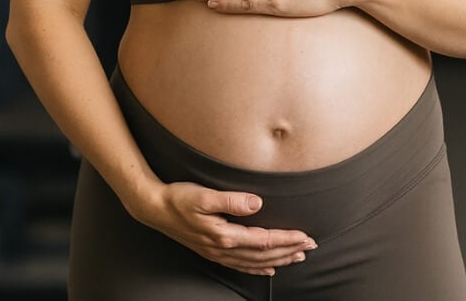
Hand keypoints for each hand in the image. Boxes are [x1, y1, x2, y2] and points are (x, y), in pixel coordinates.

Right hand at [140, 181, 315, 275]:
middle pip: (263, 255)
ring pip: (254, 263)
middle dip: (289, 251)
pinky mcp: (212, 251)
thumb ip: (231, 200)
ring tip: (298, 256)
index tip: (306, 236)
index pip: (264, 240)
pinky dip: (257, 269)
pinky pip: (241, 266)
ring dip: (278, 260)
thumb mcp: (204, 195)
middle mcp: (223, 248)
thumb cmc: (179, 198)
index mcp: (224, 234)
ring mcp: (217, 252)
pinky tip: (268, 269)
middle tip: (311, 246)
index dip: (286, 239)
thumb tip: (257, 203)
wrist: (154, 208)